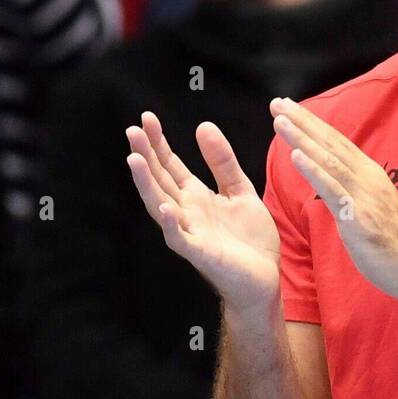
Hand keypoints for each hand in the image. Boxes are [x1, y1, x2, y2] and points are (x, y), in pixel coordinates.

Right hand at [126, 112, 279, 315]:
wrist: (265, 279)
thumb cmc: (250, 239)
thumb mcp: (239, 190)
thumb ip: (222, 162)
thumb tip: (202, 125)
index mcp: (196, 197)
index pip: (170, 166)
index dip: (158, 143)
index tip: (146, 118)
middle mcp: (187, 213)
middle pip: (159, 181)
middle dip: (146, 156)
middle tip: (132, 130)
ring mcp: (191, 233)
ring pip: (160, 206)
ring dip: (146, 185)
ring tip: (134, 160)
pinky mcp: (201, 254)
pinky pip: (180, 239)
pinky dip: (171, 224)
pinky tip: (165, 208)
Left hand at [271, 97, 397, 300]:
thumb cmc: (397, 245)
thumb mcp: (374, 210)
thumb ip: (355, 193)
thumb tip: (339, 185)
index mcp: (370, 176)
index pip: (337, 143)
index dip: (313, 124)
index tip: (290, 108)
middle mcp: (368, 178)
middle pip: (331, 144)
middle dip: (303, 122)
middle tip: (277, 102)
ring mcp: (364, 196)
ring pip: (329, 160)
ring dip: (302, 139)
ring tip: (280, 121)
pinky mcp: (359, 216)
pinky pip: (333, 189)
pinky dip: (314, 170)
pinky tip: (296, 156)